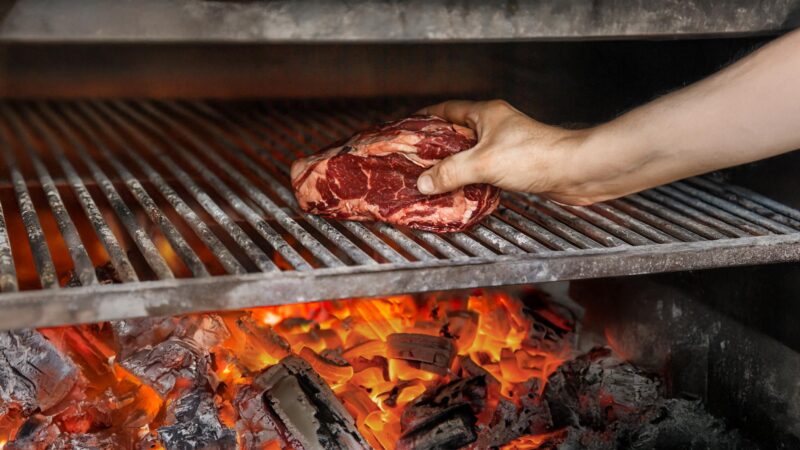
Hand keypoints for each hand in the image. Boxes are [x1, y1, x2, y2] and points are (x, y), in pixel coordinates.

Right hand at [415, 100, 595, 204]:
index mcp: (486, 114)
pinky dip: (470, 180)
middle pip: (456, 134)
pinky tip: (462, 192)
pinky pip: (483, 171)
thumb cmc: (536, 156)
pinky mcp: (515, 166)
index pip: (447, 109)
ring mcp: (506, 146)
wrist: (575, 172)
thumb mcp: (483, 163)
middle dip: (436, 147)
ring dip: (454, 166)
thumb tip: (424, 181)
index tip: (407, 128)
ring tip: (434, 179)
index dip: (425, 118)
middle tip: (416, 160)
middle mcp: (495, 127)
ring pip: (470, 154)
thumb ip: (450, 172)